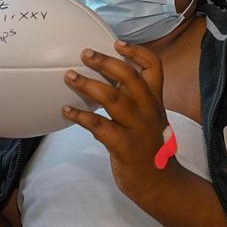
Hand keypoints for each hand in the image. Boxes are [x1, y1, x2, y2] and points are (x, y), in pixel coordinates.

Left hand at [62, 42, 177, 204]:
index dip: (136, 52)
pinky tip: (66, 110)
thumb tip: (106, 79)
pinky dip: (80, 116)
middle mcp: (149, 110)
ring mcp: (138, 129)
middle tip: (84, 53)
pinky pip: (100, 126)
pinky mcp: (125, 147)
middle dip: (106, 62)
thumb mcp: (149, 119)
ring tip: (68, 76)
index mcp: (155, 101)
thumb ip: (134, 100)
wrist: (160, 184)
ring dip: (88, 85)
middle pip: (130, 77)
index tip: (116, 42)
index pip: (154, 67)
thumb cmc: (148, 148)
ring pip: (113, 99)